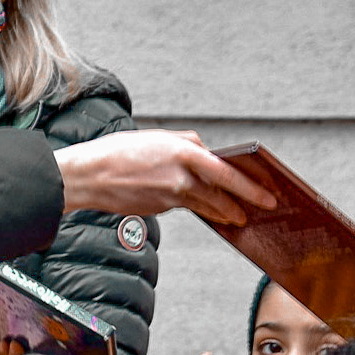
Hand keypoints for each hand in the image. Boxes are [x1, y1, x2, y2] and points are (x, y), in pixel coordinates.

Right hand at [55, 131, 278, 226]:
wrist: (88, 176)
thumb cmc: (118, 152)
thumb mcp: (156, 137)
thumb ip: (185, 142)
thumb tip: (206, 150)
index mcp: (182, 154)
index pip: (226, 173)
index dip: (249, 187)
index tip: (267, 195)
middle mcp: (179, 178)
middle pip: (220, 195)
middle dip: (241, 205)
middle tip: (258, 211)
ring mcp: (169, 197)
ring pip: (204, 205)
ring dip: (223, 212)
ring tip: (237, 218)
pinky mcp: (159, 209)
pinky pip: (183, 206)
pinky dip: (194, 206)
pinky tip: (201, 208)